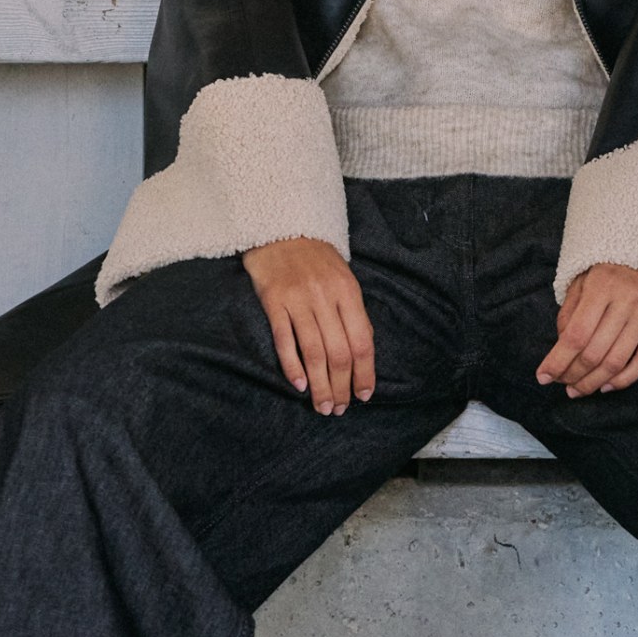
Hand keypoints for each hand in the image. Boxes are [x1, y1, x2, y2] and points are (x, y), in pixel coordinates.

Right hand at [242, 237, 375, 415]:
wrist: (280, 228)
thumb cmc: (316, 259)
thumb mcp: (343, 279)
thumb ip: (352, 313)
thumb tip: (362, 353)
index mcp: (348, 292)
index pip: (362, 342)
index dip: (365, 373)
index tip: (363, 395)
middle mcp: (325, 296)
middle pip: (338, 352)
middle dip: (341, 386)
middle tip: (339, 408)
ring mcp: (298, 299)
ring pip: (313, 352)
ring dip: (319, 384)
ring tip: (322, 406)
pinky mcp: (273, 301)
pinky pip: (285, 340)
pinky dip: (292, 366)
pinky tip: (299, 385)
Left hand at [537, 263, 637, 397]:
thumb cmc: (611, 269)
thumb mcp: (583, 280)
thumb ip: (569, 312)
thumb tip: (560, 349)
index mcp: (601, 286)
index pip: (576, 335)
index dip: (558, 361)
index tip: (543, 377)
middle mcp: (627, 301)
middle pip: (595, 352)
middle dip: (574, 375)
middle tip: (561, 384)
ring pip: (618, 361)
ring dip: (594, 382)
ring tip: (578, 390)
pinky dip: (624, 380)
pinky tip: (606, 386)